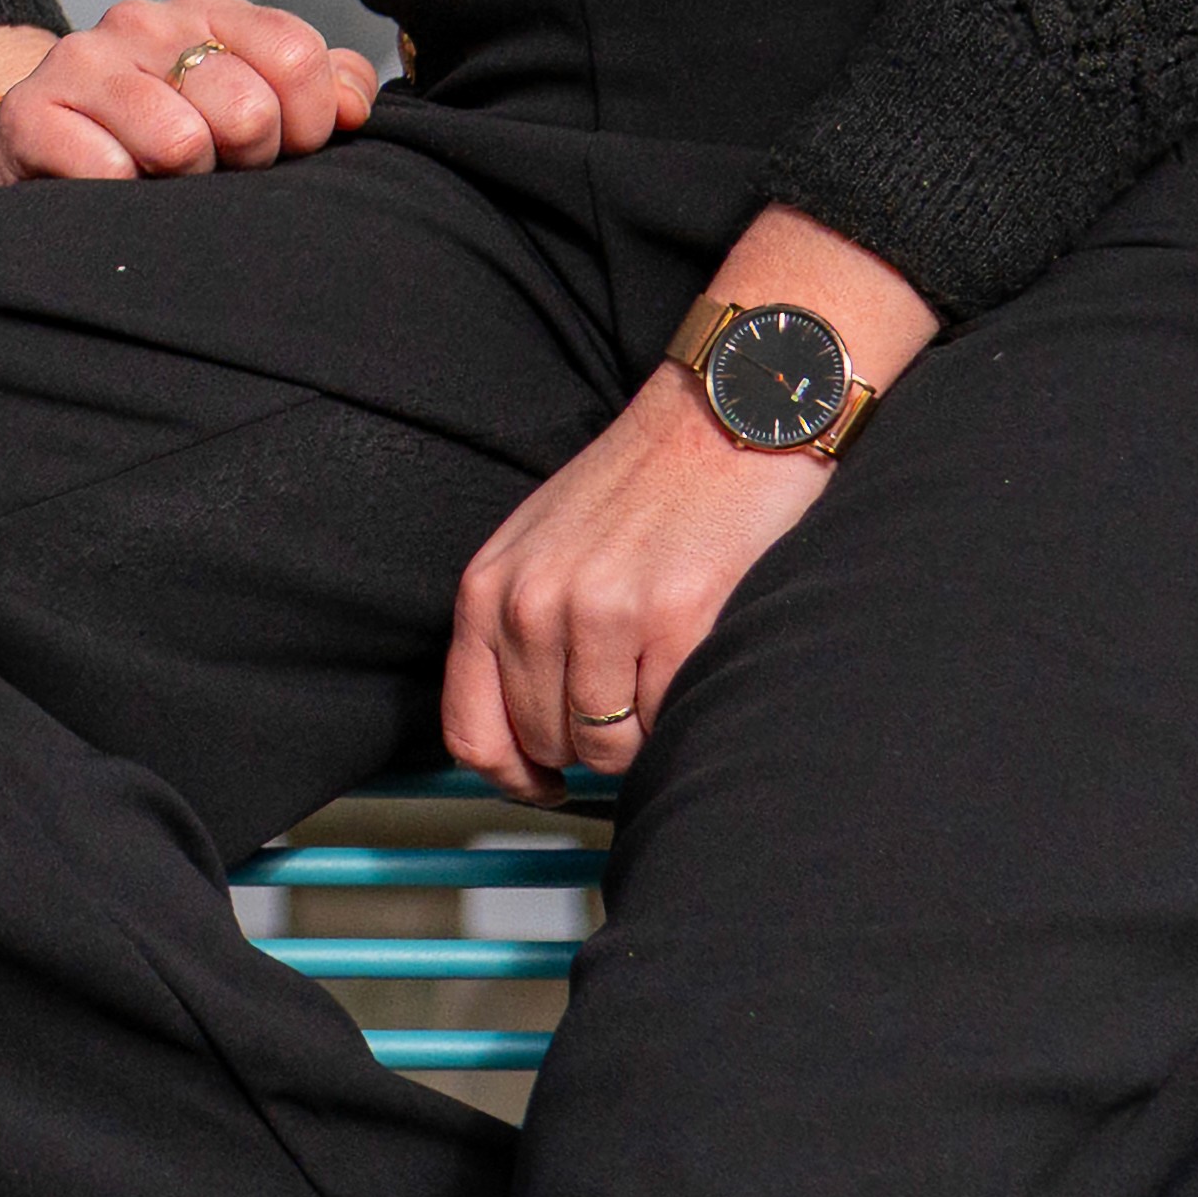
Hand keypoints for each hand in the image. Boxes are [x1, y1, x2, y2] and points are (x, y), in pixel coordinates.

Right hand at [0, 0, 384, 198]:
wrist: (37, 151)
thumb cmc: (161, 135)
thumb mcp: (246, 99)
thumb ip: (316, 87)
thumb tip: (354, 102)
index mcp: (205, 13)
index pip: (298, 54)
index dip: (309, 123)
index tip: (288, 151)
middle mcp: (142, 23)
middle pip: (248, 107)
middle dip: (246, 162)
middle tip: (217, 173)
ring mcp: (82, 63)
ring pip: (182, 141)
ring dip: (184, 185)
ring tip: (163, 184)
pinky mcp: (29, 115)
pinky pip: (108, 172)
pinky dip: (122, 199)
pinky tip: (112, 194)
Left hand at [444, 216, 930, 797]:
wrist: (726, 413)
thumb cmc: (645, 483)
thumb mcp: (542, 547)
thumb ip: (518, 631)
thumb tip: (523, 739)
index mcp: (489, 587)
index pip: (471, 732)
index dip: (512, 777)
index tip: (545, 783)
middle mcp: (533, 604)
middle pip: (549, 746)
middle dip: (592, 741)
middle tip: (631, 691)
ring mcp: (601, 614)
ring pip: (610, 749)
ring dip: (643, 730)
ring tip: (666, 665)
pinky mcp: (675, 620)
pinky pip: (669, 724)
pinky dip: (685, 710)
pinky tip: (696, 657)